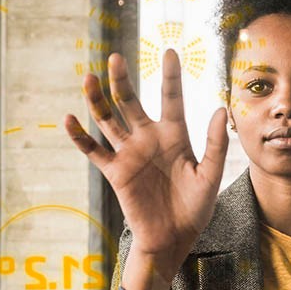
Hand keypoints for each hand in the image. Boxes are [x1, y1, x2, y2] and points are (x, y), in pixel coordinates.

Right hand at [64, 49, 228, 265]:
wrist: (173, 238)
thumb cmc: (196, 208)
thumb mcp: (211, 175)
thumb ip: (215, 144)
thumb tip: (221, 109)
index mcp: (175, 136)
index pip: (171, 98)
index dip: (170, 75)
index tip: (169, 51)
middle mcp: (149, 139)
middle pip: (132, 102)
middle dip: (123, 81)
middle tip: (116, 58)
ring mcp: (130, 153)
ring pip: (109, 120)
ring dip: (98, 100)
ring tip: (89, 77)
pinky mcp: (115, 172)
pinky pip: (94, 151)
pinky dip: (80, 136)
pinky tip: (69, 119)